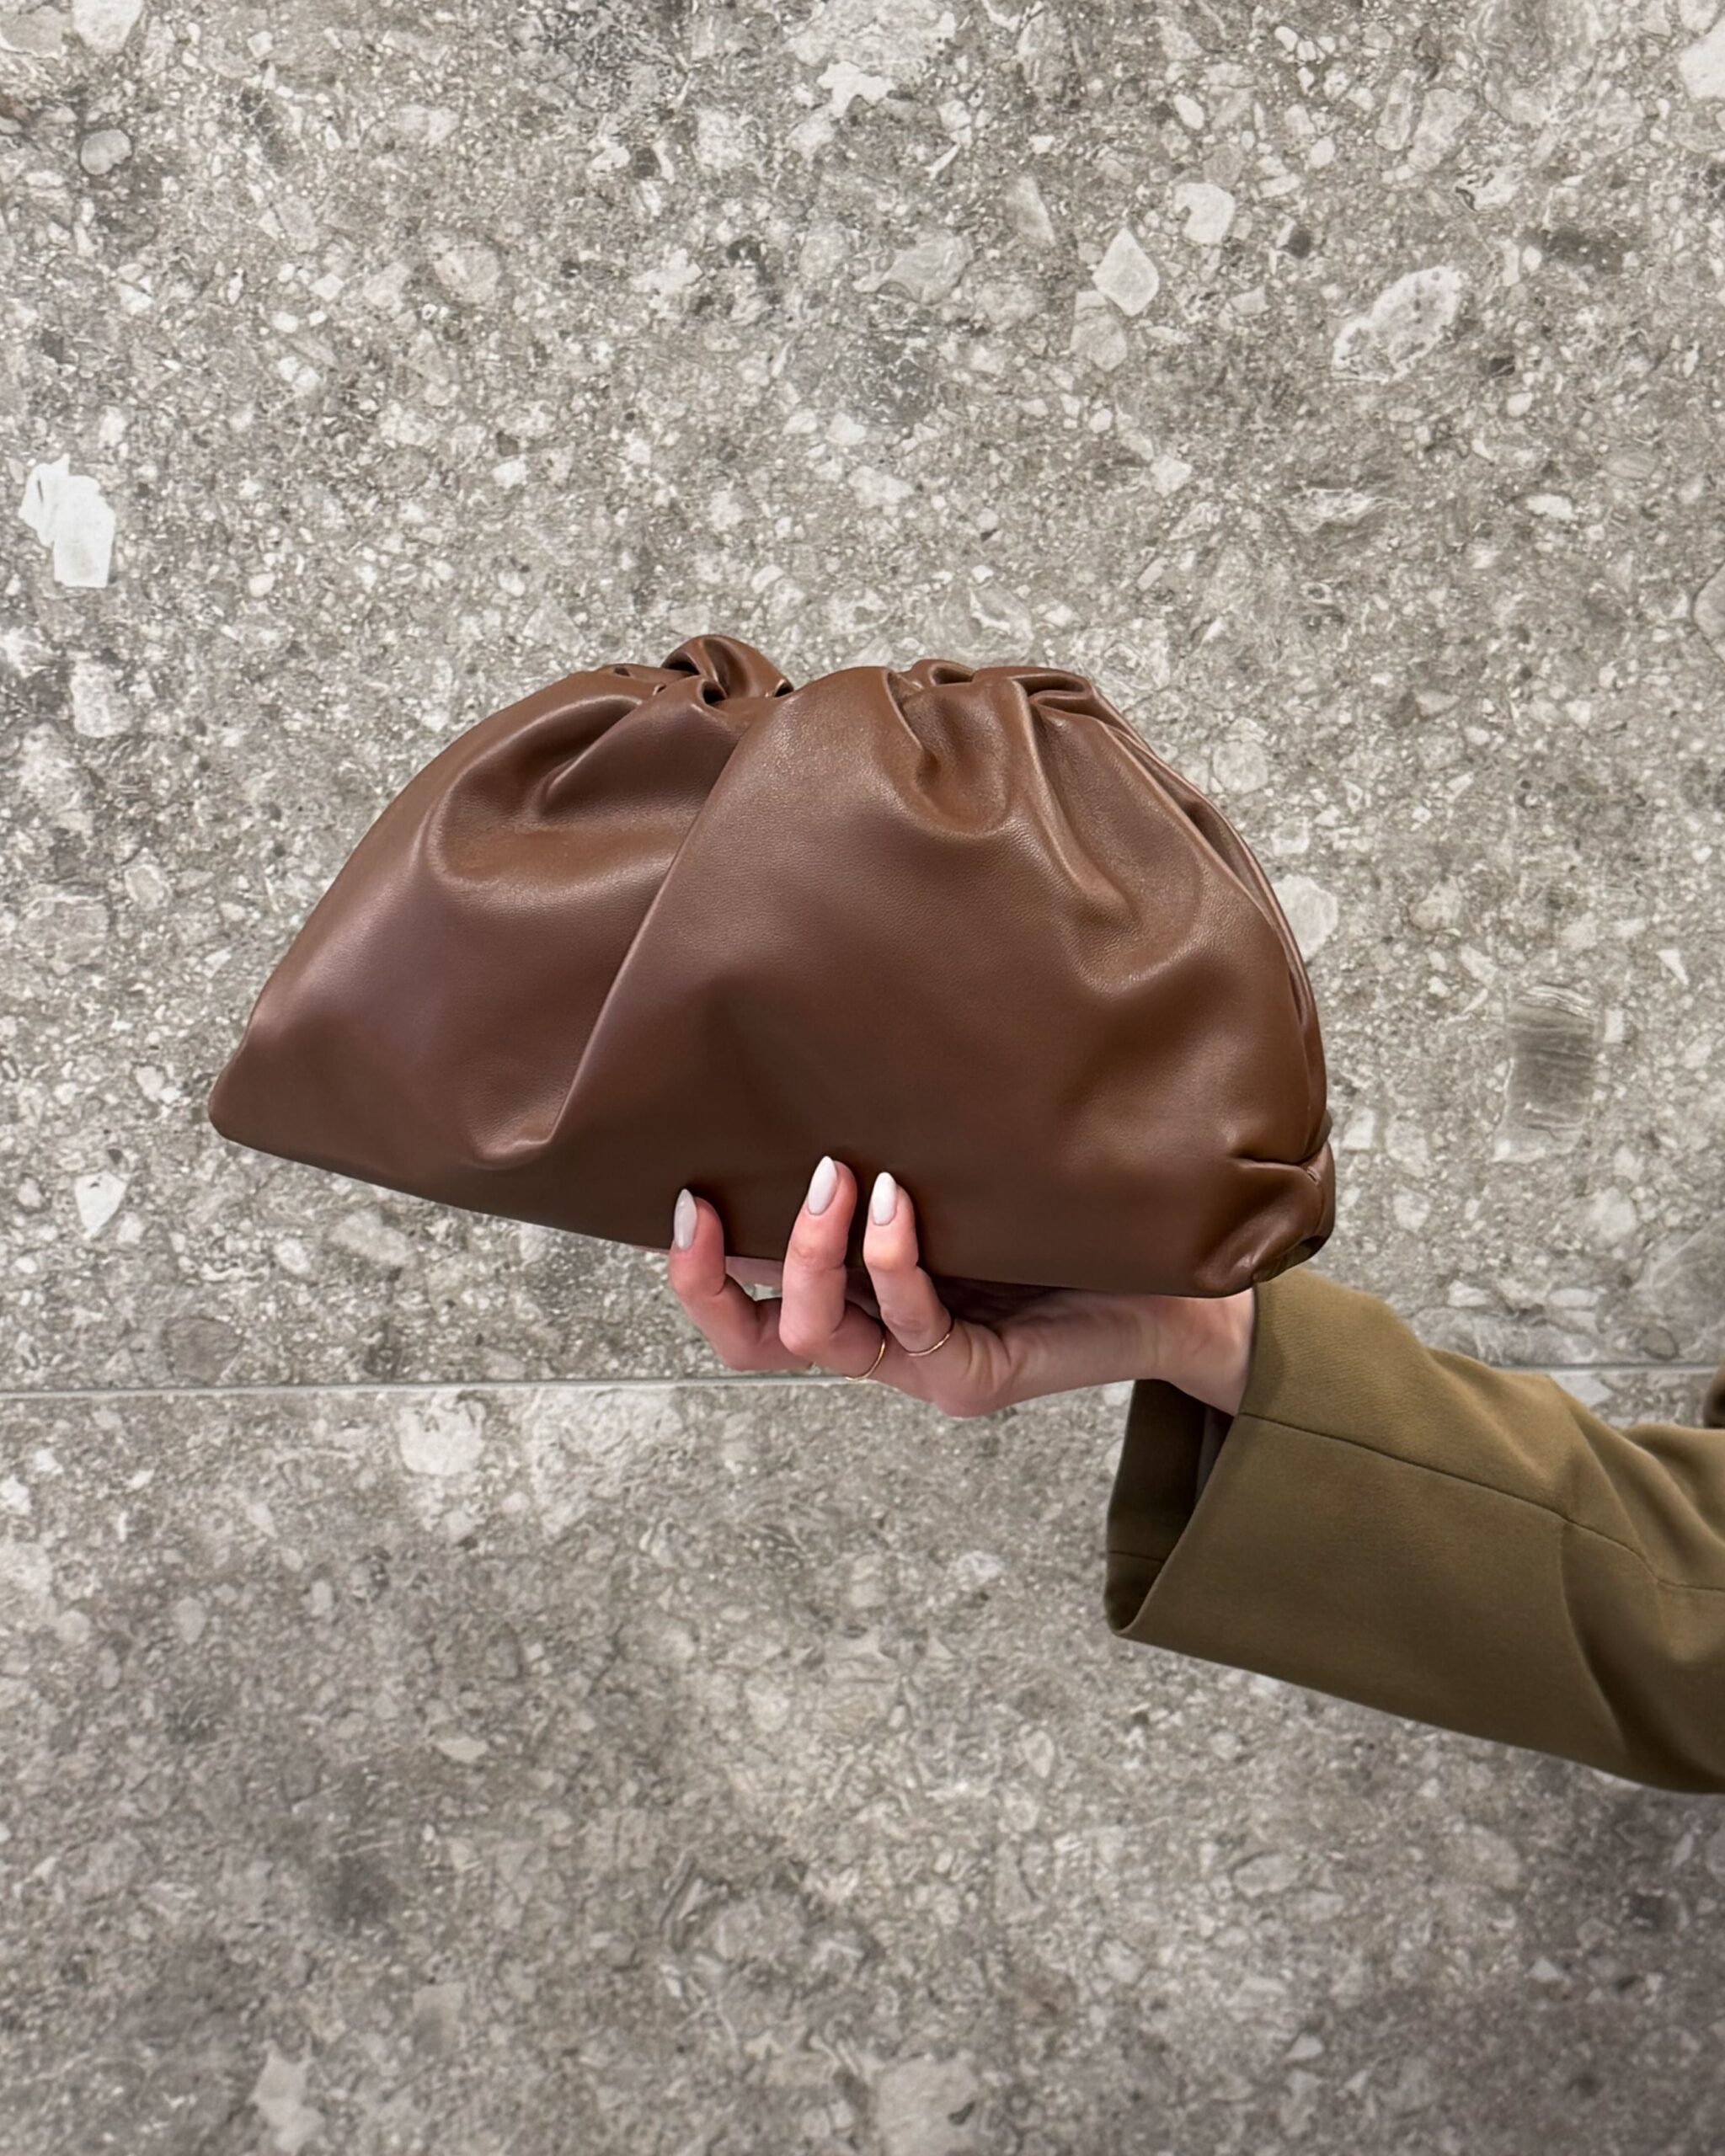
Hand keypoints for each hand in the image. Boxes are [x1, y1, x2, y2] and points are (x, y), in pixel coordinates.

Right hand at [665, 1155, 1256, 1418]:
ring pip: (819, 1336)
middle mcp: (873, 1339)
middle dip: (711, 1280)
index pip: (745, 1308)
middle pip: (754, 1343)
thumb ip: (884, 1154)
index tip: (680, 1190)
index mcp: (853, 1298)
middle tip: (707, 1202)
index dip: (697, 1268)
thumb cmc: (1057, 1216)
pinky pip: (911, 1324)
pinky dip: (892, 1259)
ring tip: (833, 1172)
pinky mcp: (971, 1379)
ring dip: (808, 1251)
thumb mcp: (953, 1177)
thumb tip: (809, 1072)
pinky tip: (897, 1200)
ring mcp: (918, 1366)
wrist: (1170, 1279)